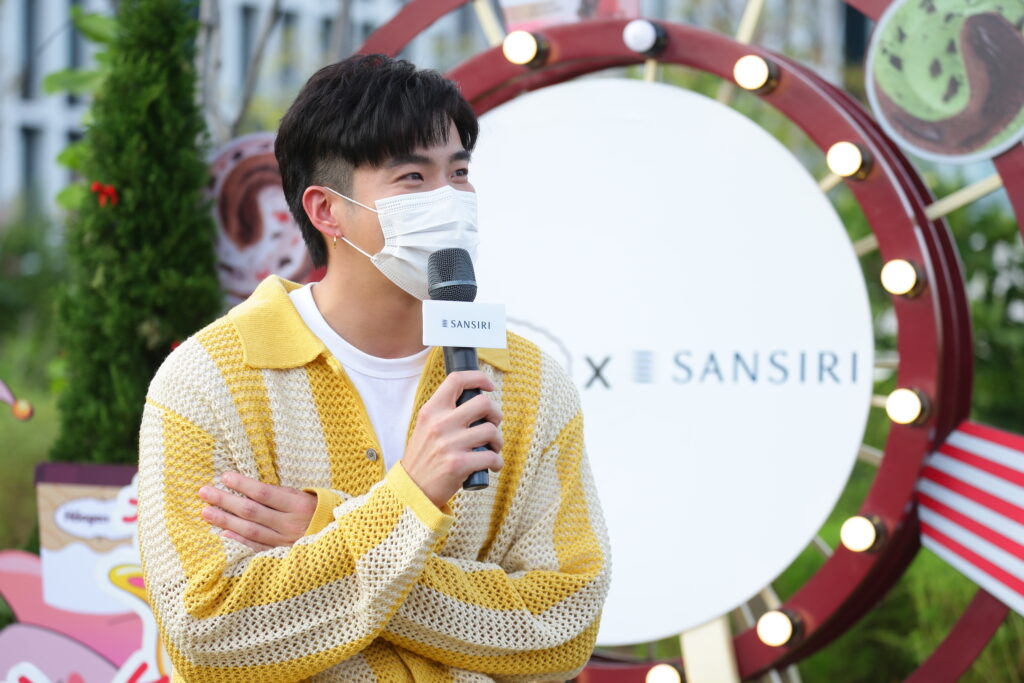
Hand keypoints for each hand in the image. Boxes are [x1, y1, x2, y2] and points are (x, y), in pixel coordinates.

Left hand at [198, 471, 316, 550]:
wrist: (341, 539)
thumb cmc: (321, 512)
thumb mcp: (308, 497)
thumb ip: (282, 494)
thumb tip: (251, 489)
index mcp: (298, 506)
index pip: (264, 493)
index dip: (242, 485)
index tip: (224, 476)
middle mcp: (290, 525)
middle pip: (251, 511)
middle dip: (225, 501)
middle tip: (204, 492)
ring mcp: (284, 542)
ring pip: (250, 530)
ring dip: (225, 521)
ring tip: (206, 512)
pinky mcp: (281, 555)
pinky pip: (257, 547)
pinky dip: (239, 540)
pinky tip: (224, 533)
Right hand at [401, 370, 503, 509]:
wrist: (412, 489)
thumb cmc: (424, 457)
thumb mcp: (426, 427)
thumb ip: (445, 413)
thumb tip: (475, 401)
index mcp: (431, 410)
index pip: (457, 380)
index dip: (478, 378)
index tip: (489, 387)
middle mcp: (440, 424)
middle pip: (483, 403)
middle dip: (495, 414)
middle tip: (492, 424)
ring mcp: (450, 444)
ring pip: (492, 431)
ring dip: (498, 441)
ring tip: (491, 448)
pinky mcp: (459, 464)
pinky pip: (492, 457)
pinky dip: (497, 462)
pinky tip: (492, 465)